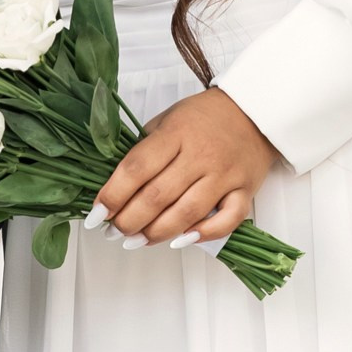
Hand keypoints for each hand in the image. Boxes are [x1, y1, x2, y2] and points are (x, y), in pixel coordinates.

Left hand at [95, 87, 276, 245]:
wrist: (254, 110)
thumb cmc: (204, 116)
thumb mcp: (168, 119)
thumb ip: (145, 148)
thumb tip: (118, 185)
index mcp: (176, 133)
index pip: (136, 168)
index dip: (112, 195)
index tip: (96, 214)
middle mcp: (200, 155)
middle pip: (157, 196)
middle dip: (128, 220)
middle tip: (113, 231)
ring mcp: (224, 175)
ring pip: (186, 213)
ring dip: (156, 233)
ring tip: (136, 241)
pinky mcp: (245, 190)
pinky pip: (226, 221)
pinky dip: (203, 234)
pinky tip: (181, 240)